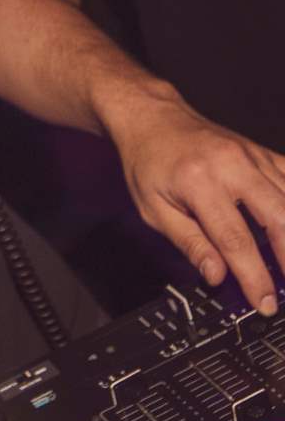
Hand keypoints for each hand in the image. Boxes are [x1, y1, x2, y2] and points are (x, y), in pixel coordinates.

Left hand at [111, 93, 284, 314]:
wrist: (152, 118)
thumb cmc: (148, 162)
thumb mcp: (154, 209)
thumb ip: (189, 243)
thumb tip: (216, 275)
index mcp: (199, 182)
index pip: (235, 240)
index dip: (254, 276)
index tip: (263, 302)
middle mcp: (232, 166)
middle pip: (278, 218)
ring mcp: (252, 156)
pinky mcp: (262, 153)